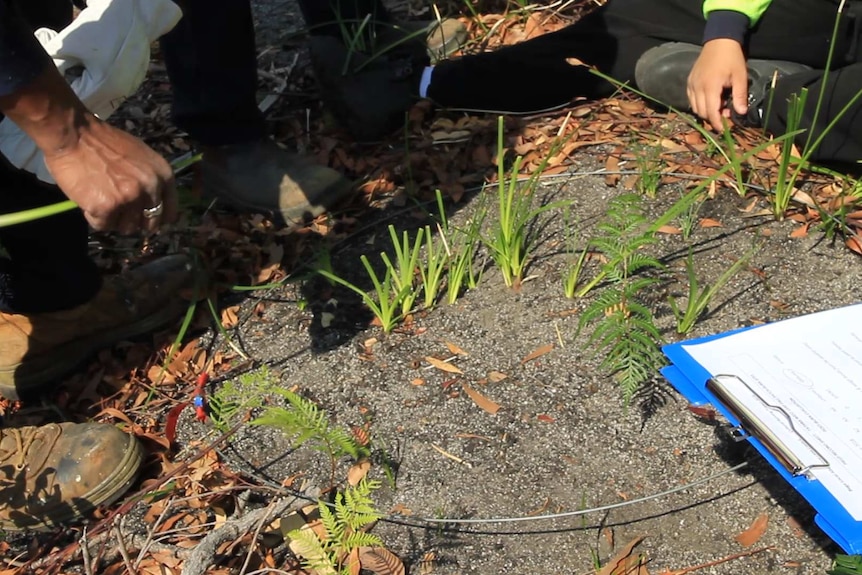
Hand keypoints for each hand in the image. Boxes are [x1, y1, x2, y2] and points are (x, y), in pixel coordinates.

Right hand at [44, 117, 177, 233]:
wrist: (74, 134)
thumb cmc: (104, 142)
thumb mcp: (141, 156)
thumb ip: (151, 180)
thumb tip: (153, 204)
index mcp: (163, 176)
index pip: (170, 212)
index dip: (158, 219)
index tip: (148, 221)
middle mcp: (151, 189)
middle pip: (150, 224)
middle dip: (134, 221)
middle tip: (119, 212)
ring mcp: (129, 199)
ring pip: (127, 228)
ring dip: (114, 220)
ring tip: (101, 200)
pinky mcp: (106, 207)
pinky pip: (103, 225)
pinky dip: (94, 217)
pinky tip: (88, 200)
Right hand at [687, 38, 747, 130]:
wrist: (719, 40)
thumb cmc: (732, 57)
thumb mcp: (740, 76)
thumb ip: (740, 96)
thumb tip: (741, 112)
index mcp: (710, 87)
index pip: (711, 112)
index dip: (717, 123)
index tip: (724, 129)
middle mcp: (697, 88)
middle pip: (702, 112)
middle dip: (713, 117)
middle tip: (726, 114)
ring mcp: (691, 85)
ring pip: (695, 107)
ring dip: (706, 111)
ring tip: (719, 106)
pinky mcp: (689, 82)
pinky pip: (691, 99)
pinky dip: (699, 104)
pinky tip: (710, 100)